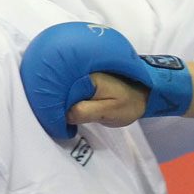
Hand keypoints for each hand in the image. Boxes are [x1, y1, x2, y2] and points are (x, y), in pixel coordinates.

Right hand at [19, 22, 193, 139]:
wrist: (145, 94)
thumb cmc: (130, 104)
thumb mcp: (109, 112)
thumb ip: (85, 111)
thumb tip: (64, 114)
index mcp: (85, 77)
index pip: (58, 92)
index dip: (51, 108)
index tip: (51, 123)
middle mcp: (79, 70)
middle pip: (54, 87)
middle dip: (48, 103)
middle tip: (50, 121)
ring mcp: (79, 73)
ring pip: (57, 88)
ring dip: (52, 100)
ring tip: (50, 115)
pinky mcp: (81, 79)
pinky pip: (64, 88)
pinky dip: (59, 97)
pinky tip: (57, 108)